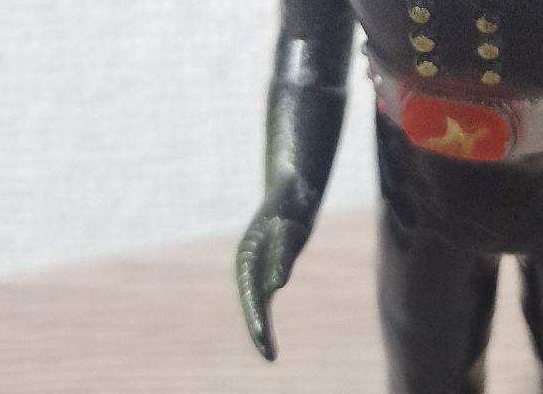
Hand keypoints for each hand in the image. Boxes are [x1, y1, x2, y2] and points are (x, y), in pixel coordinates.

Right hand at [235, 179, 316, 360]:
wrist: (295, 186)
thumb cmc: (292, 204)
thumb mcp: (290, 228)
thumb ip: (284, 255)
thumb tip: (278, 285)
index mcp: (248, 255)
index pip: (250, 293)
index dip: (256, 317)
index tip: (263, 336)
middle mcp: (249, 264)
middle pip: (251, 301)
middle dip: (258, 328)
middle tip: (269, 355)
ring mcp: (259, 265)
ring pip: (258, 302)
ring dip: (261, 327)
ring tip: (269, 354)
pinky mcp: (272, 265)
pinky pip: (267, 294)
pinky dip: (267, 315)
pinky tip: (270, 337)